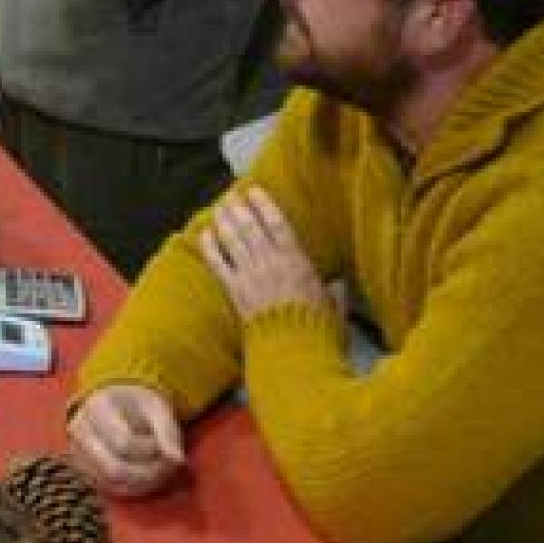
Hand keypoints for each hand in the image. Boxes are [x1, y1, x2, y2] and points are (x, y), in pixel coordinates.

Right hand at [68, 383, 187, 497]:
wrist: (114, 400)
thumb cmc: (138, 403)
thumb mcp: (157, 408)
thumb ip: (168, 432)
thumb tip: (179, 461)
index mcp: (97, 407)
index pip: (124, 443)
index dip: (150, 451)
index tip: (164, 445)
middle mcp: (80, 431)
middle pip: (115, 470)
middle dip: (149, 474)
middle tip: (168, 467)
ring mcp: (79, 452)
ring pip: (112, 484)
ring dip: (143, 484)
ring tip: (160, 472)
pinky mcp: (84, 469)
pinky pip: (109, 489)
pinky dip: (133, 489)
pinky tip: (148, 478)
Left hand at [198, 187, 326, 319]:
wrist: (293, 351)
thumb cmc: (318, 330)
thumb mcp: (334, 307)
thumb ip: (334, 292)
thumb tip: (338, 284)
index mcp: (297, 262)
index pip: (278, 224)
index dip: (264, 204)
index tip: (254, 191)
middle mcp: (271, 263)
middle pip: (250, 227)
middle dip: (239, 208)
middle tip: (230, 195)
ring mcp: (250, 276)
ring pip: (233, 240)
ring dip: (224, 221)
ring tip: (218, 208)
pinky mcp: (235, 291)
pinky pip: (218, 263)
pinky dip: (210, 247)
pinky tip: (205, 234)